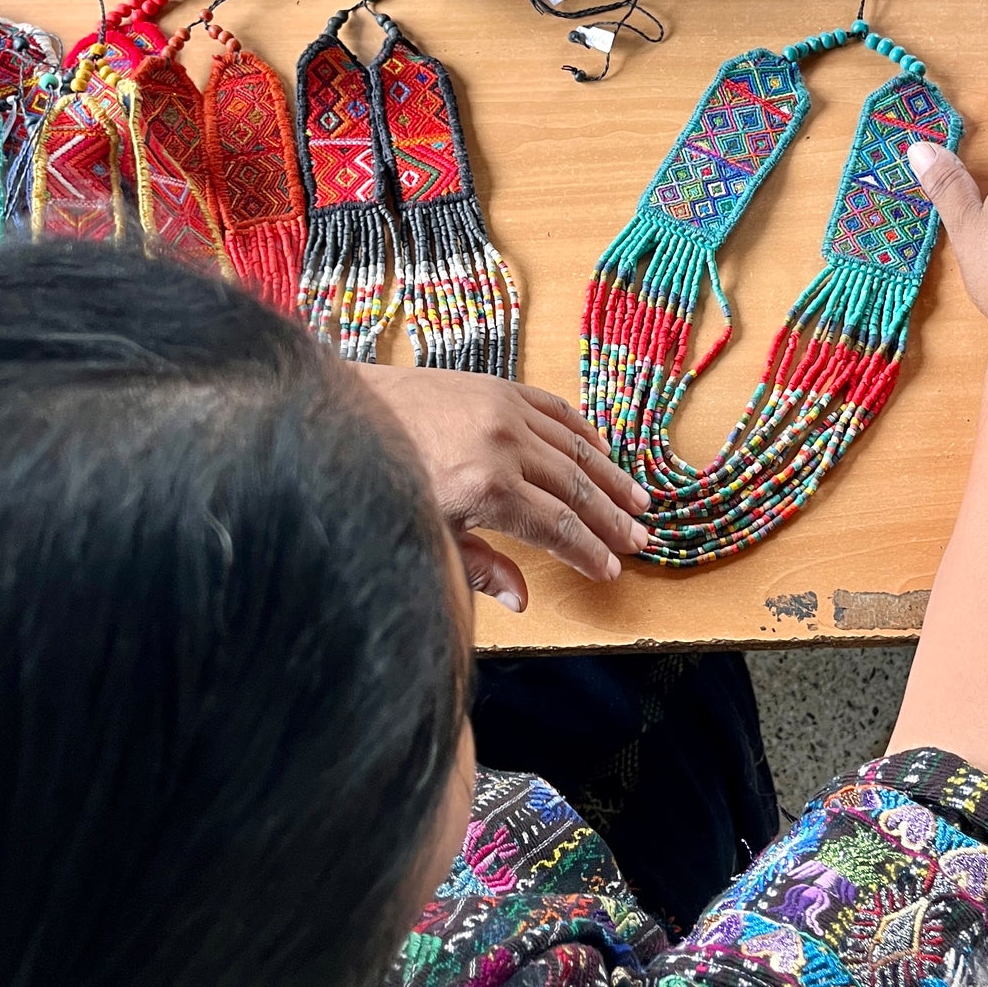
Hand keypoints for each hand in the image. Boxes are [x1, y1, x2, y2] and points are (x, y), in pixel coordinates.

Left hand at [352, 365, 648, 610]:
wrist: (346, 415)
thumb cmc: (384, 483)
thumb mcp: (427, 536)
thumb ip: (478, 568)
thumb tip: (523, 600)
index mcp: (487, 489)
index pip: (557, 527)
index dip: (589, 551)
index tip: (613, 569)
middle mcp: (505, 445)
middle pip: (576, 489)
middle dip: (612, 520)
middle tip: (642, 541)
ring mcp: (505, 410)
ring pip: (576, 449)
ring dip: (612, 477)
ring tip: (640, 502)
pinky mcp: (499, 386)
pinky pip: (557, 410)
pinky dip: (585, 433)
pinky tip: (605, 452)